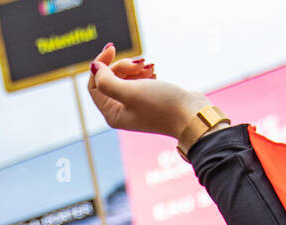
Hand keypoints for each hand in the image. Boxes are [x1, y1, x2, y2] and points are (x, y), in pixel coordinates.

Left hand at [88, 44, 209, 137]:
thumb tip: (94, 67)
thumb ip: (106, 81)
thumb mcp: (130, 92)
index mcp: (112, 114)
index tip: (112, 48)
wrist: (191, 115)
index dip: (100, 65)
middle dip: (123, 66)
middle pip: (110, 79)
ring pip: (124, 78)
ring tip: (151, 69)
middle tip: (140, 64)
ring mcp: (135, 106)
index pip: (94, 85)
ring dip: (135, 68)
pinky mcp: (148, 100)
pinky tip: (154, 73)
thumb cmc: (162, 105)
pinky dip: (144, 73)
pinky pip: (138, 80)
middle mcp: (121, 112)